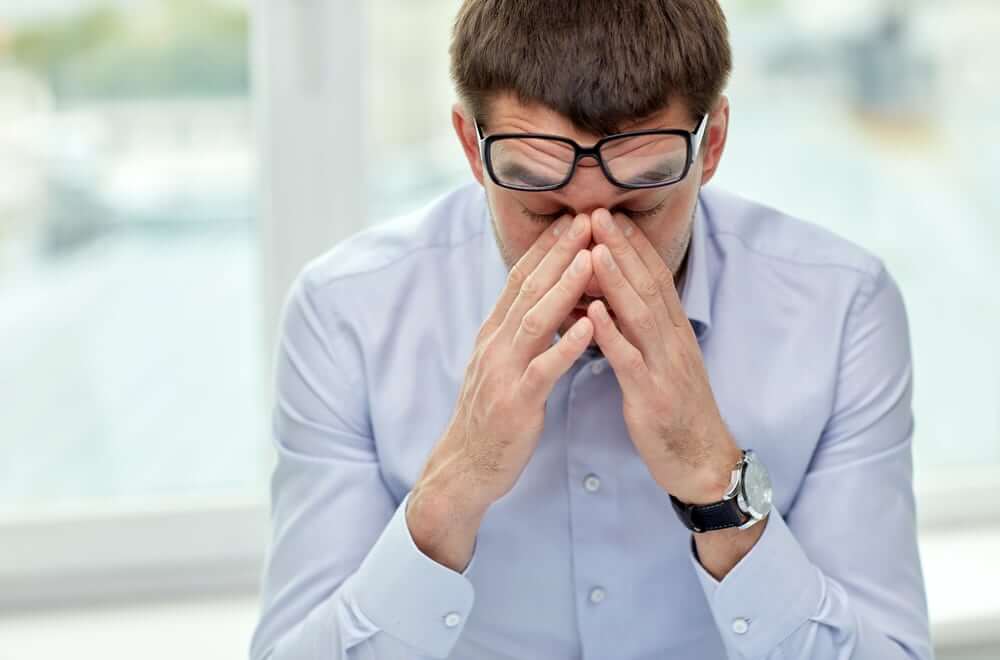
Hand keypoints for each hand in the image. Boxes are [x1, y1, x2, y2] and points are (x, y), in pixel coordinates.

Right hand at [407, 212, 596, 570]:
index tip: (571, 217)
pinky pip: (543, 368)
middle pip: (528, 289)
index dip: (546, 247)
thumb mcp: (499, 364)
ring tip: (589, 258)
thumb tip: (538, 300)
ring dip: (563, 287)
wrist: (465, 467)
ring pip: (535, 320)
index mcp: (494, 333)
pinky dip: (566, 344)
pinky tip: (590, 324)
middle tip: (585, 218)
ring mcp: (503, 371)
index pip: (520, 278)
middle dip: (558, 252)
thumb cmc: (490, 416)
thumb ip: (517, 332)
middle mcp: (495, 344)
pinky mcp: (516, 401)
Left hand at [586, 208, 741, 504]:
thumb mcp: (664, 363)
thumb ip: (645, 332)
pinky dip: (612, 334)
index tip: (610, 214)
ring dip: (616, 280)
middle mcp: (673, 341)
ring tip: (593, 248)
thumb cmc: (677, 412)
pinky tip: (593, 312)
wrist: (703, 463)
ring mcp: (665, 367)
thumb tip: (620, 302)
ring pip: (640, 315)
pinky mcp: (652, 396)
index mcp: (674, 332)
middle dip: (621, 247)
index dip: (633, 245)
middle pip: (647, 286)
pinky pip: (630, 360)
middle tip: (597, 212)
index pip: (654, 278)